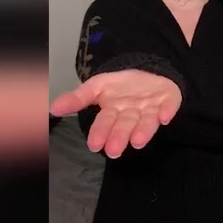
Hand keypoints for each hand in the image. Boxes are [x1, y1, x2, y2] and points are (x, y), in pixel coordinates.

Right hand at [50, 70, 181, 157]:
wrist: (148, 70)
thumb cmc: (122, 85)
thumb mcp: (97, 86)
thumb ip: (77, 98)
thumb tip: (52, 108)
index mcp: (115, 112)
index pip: (106, 123)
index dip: (101, 133)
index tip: (95, 145)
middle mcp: (133, 114)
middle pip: (126, 126)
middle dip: (120, 137)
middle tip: (114, 151)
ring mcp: (152, 108)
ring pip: (147, 122)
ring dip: (143, 131)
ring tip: (137, 141)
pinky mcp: (169, 100)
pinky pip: (170, 106)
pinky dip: (168, 111)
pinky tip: (165, 117)